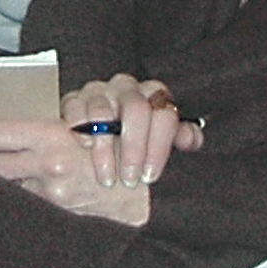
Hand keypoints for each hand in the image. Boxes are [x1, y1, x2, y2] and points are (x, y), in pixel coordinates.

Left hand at [0, 87, 196, 228]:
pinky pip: (26, 201)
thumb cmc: (131, 153)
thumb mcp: (96, 128)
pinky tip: (8, 199)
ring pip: (5, 184)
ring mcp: (52, 192)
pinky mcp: (60, 211)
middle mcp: (49, 164)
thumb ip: (60, 130)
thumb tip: (21, 136)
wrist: (155, 195)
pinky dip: (16, 197)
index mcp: (55, 138)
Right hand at [58, 73, 203, 187]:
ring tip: (107, 177)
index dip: (160, 146)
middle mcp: (128, 88)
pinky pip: (76, 107)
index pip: (164, 114)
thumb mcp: (157, 144)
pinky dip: (80, 127)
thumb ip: (178, 138)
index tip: (151, 175)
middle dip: (134, 149)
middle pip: (136, 109)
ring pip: (103, 112)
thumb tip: (192, 139)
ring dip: (105, 149)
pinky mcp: (73, 99)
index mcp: (154, 96)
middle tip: (130, 179)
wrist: (91, 146)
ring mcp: (100, 91)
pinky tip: (85, 146)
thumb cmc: (130, 146)